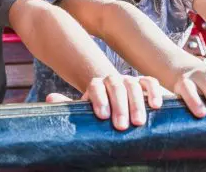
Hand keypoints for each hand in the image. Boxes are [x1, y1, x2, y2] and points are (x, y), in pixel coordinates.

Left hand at [46, 75, 163, 129]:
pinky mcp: (146, 84)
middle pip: (115, 86)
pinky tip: (156, 106)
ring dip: (136, 102)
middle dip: (119, 106)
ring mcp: (130, 80)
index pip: (96, 86)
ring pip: (133, 84)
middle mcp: (113, 80)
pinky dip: (154, 91)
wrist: (121, 109)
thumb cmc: (102, 114)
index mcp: (97, 85)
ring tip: (138, 122)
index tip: (102, 116)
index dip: (99, 99)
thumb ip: (70, 105)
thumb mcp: (86, 111)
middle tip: (121, 126)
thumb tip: (49, 98)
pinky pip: (150, 82)